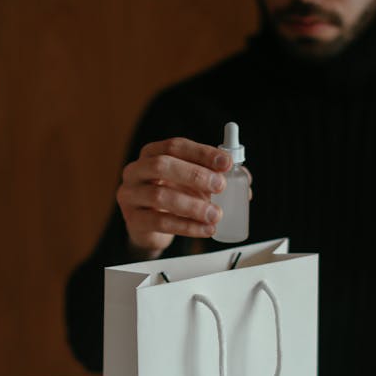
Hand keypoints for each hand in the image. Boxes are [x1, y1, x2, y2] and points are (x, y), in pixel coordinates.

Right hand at [117, 137, 230, 259]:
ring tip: (216, 214)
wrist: (149, 227)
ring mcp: (131, 194)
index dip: (202, 153)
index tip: (226, 162)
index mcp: (152, 153)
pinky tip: (205, 229)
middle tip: (221, 186)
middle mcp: (137, 170)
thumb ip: (216, 178)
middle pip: (162, 165)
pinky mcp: (133, 219)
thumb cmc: (173, 197)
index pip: (175, 146)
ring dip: (193, 206)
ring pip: (160, 196)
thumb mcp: (193, 183)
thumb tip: (245, 181)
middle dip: (195, 175)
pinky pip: (160, 222)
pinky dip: (186, 226)